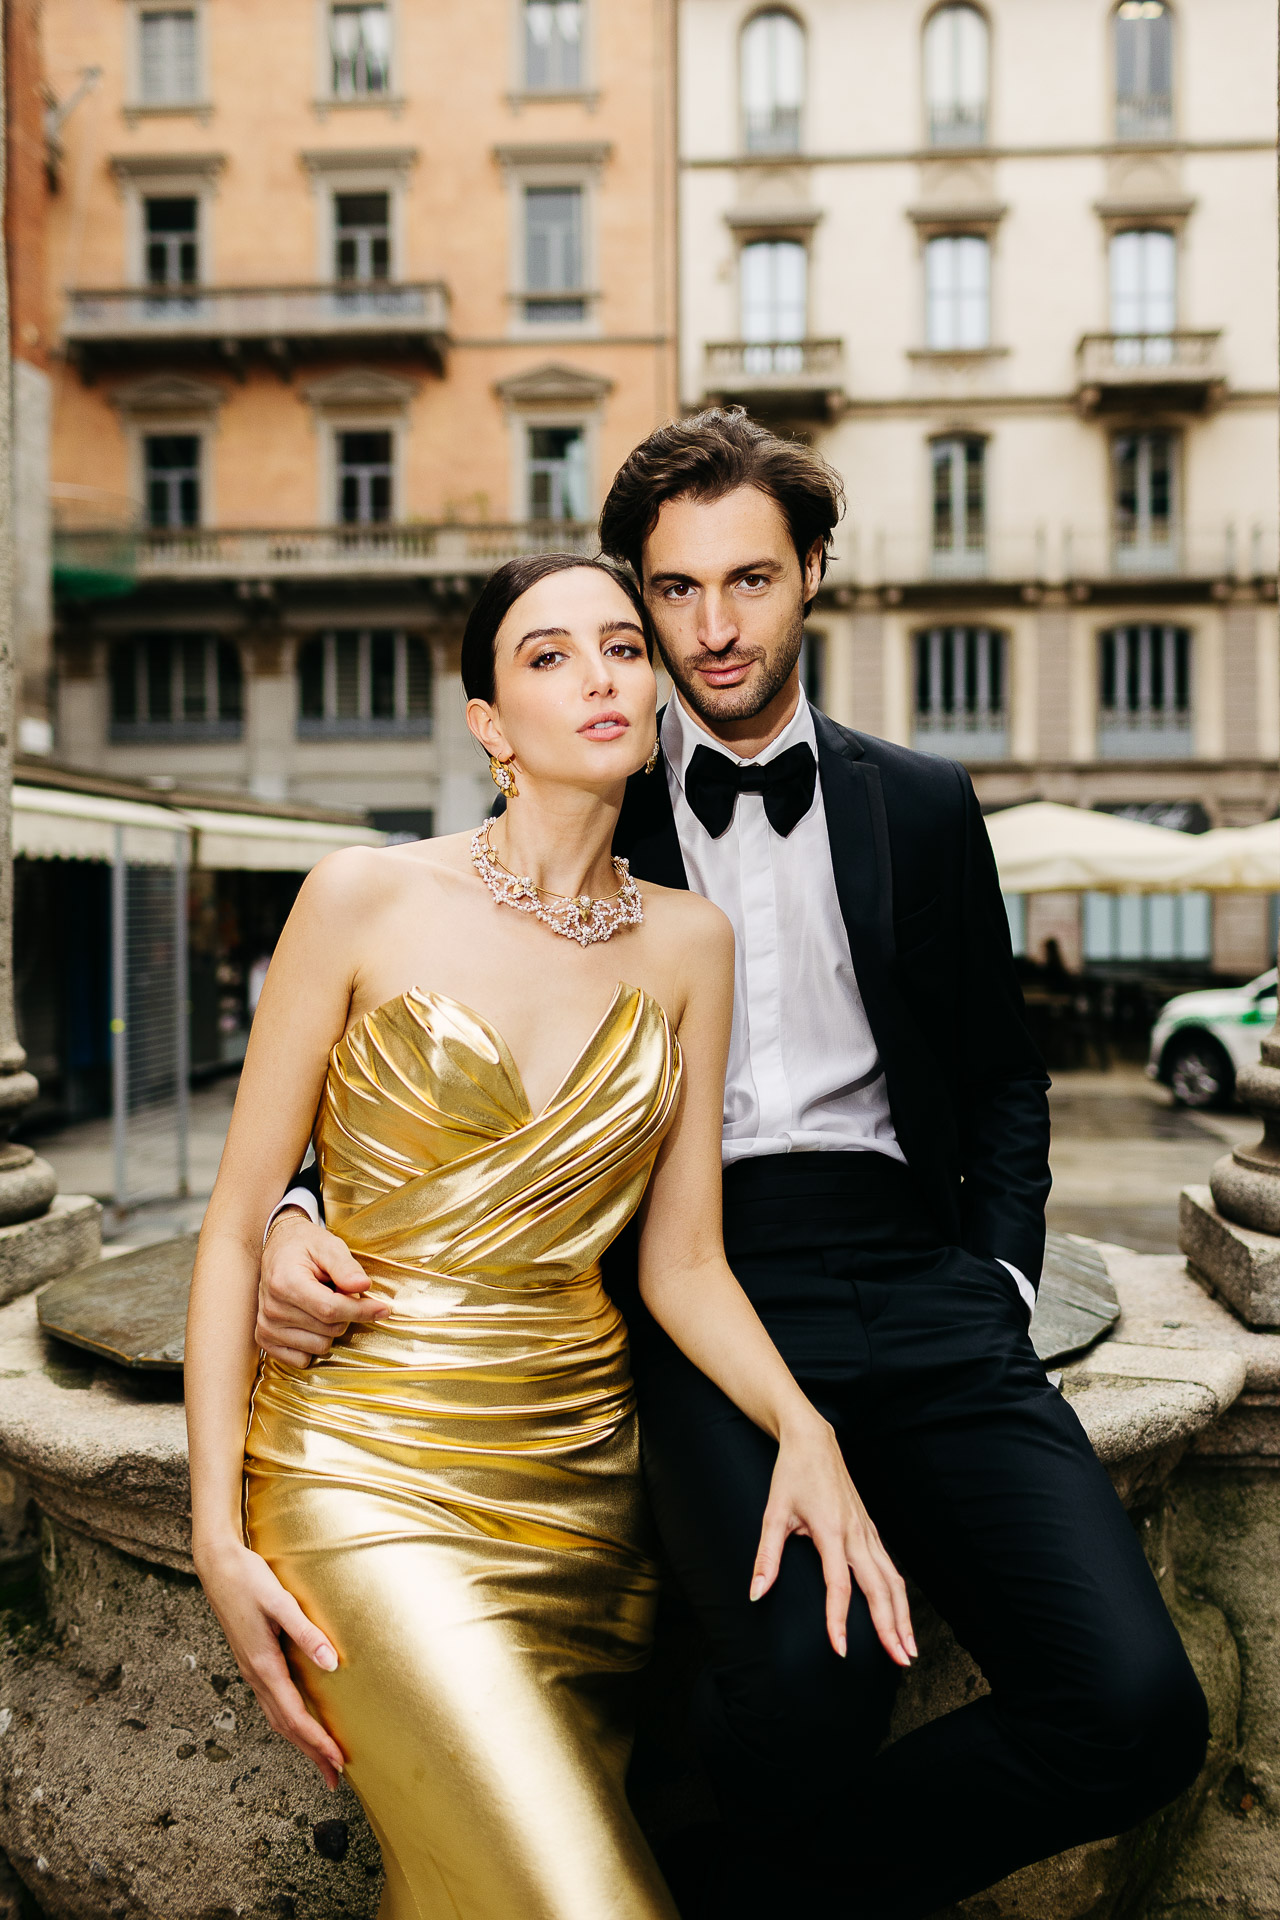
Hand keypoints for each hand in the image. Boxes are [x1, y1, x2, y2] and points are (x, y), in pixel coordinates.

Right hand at [194, 1539, 346, 1787]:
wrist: (217, 1566)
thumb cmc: (249, 1580)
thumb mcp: (280, 1602)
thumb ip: (306, 1632)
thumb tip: (333, 1663)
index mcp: (263, 1665)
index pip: (295, 1716)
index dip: (318, 1741)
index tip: (339, 1762)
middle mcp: (255, 1675)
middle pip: (286, 1726)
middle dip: (311, 1754)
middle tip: (335, 1779)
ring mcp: (251, 1671)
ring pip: (277, 1718)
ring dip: (300, 1741)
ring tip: (321, 1759)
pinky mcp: (251, 1662)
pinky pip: (272, 1703)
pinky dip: (288, 1721)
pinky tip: (298, 1721)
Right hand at [256, 1210, 388, 1366]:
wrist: (278, 1249)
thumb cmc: (306, 1246)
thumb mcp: (329, 1245)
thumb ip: (346, 1267)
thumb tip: (363, 1286)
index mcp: (286, 1282)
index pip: (331, 1309)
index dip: (361, 1311)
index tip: (382, 1309)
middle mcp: (272, 1309)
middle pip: (330, 1329)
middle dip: (346, 1313)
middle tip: (337, 1291)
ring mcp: (266, 1327)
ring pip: (320, 1346)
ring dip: (330, 1328)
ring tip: (321, 1303)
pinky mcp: (265, 1340)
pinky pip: (302, 1359)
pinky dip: (314, 1343)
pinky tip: (310, 1321)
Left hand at [751, 1415, 915, 1668]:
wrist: (814, 1440)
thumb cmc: (792, 1475)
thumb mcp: (773, 1513)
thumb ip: (766, 1557)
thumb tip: (756, 1594)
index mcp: (831, 1532)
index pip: (838, 1586)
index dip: (839, 1620)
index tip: (841, 1650)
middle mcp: (856, 1534)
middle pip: (880, 1589)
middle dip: (891, 1628)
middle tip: (901, 1662)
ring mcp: (868, 1531)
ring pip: (894, 1580)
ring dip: (903, 1616)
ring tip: (909, 1649)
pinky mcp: (871, 1530)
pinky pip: (891, 1567)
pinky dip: (899, 1595)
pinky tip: (901, 1615)